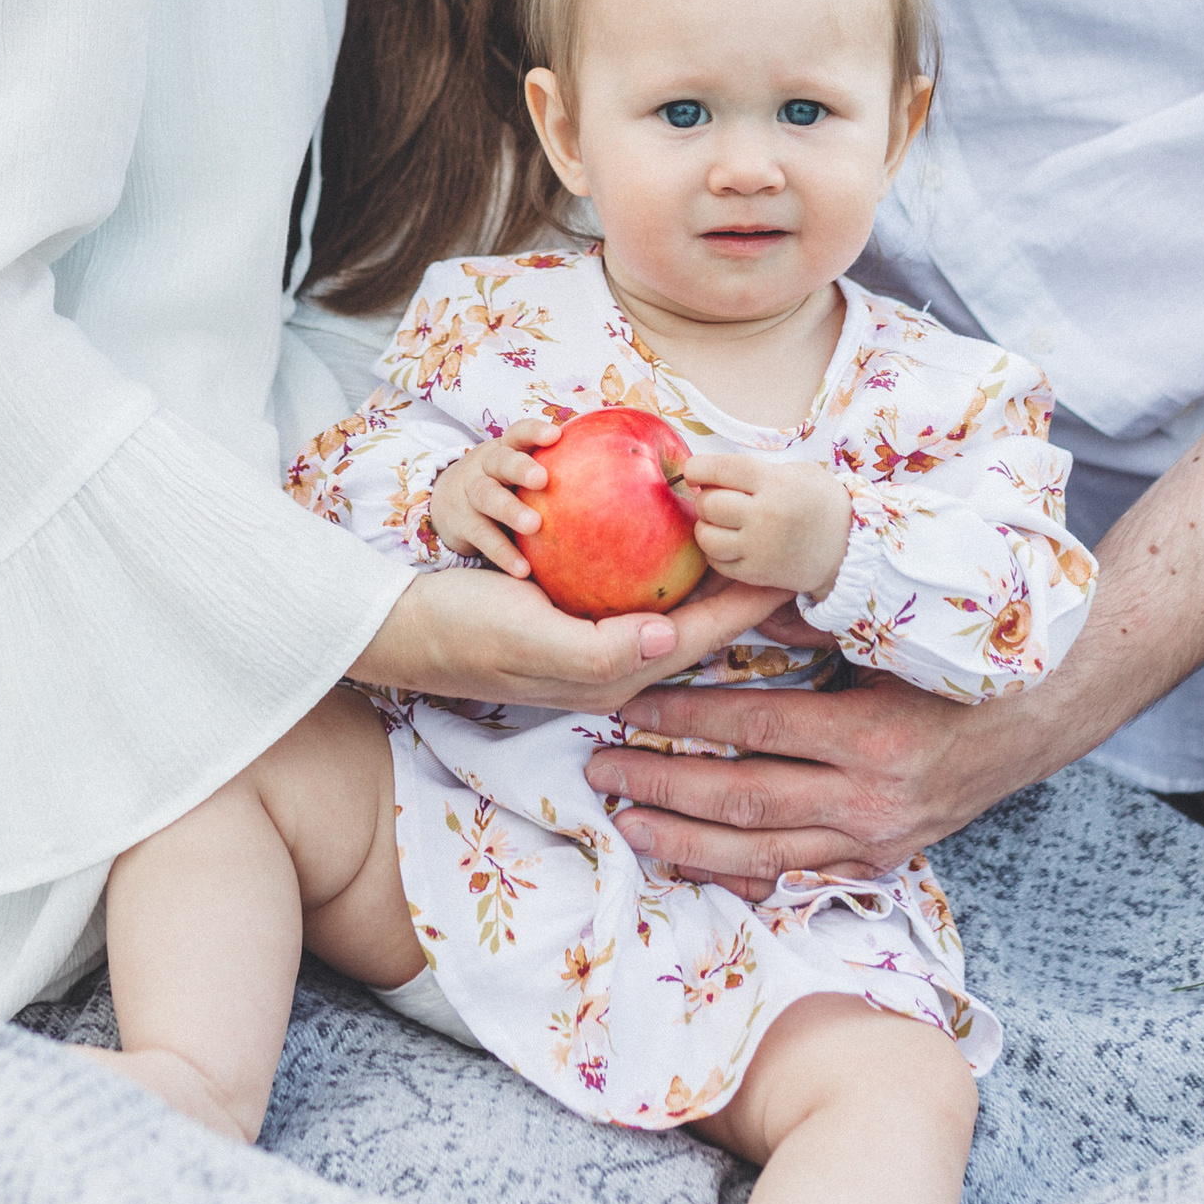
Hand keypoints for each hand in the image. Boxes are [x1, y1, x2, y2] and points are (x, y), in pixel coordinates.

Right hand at [356, 558, 769, 720]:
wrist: (409, 630)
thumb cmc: (468, 632)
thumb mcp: (531, 639)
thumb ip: (601, 648)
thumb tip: (666, 637)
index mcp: (617, 673)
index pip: (704, 637)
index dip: (753, 606)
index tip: (794, 572)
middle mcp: (617, 661)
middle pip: (699, 622)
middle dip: (743, 591)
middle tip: (782, 546)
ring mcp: (598, 641)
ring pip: (673, 606)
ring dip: (711, 576)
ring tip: (744, 537)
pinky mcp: (577, 618)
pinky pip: (637, 590)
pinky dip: (664, 563)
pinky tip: (668, 530)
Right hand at [424, 417, 565, 577]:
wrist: (447, 505)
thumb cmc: (506, 486)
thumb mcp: (521, 470)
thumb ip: (559, 470)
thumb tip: (627, 472)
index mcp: (507, 449)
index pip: (519, 433)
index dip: (535, 432)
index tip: (557, 435)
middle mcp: (487, 467)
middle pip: (501, 461)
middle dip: (521, 467)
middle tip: (543, 480)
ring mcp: (471, 494)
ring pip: (487, 496)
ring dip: (510, 509)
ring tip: (534, 525)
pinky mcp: (463, 524)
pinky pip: (483, 537)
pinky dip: (502, 553)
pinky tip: (523, 570)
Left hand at [588, 657, 1103, 896]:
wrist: (1039, 722)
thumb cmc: (958, 669)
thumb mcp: (889, 638)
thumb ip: (812, 624)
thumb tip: (731, 598)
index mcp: (870, 734)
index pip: (753, 726)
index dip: (683, 719)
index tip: (627, 706)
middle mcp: (870, 799)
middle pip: (742, 798)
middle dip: (663, 786)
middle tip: (600, 772)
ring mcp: (876, 838)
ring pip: (761, 850)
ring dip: (685, 840)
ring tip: (626, 822)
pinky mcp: (881, 859)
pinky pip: (797, 876)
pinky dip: (739, 874)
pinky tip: (691, 864)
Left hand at [677, 446, 851, 603]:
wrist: (849, 547)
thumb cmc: (819, 502)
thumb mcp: (795, 472)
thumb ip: (754, 471)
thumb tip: (707, 476)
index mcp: (775, 483)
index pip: (720, 469)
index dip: (697, 467)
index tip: (694, 470)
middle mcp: (765, 515)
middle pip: (709, 503)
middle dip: (705, 498)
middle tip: (716, 497)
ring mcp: (760, 548)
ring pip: (707, 536)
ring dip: (706, 527)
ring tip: (721, 522)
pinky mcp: (758, 574)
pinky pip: (717, 562)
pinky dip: (715, 551)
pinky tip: (729, 543)